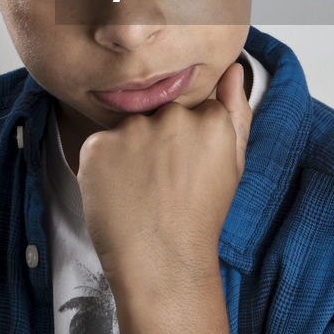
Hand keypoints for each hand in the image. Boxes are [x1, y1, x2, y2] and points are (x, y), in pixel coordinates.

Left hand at [76, 61, 251, 298]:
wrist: (161, 264)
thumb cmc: (199, 218)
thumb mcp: (232, 165)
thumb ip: (235, 110)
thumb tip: (233, 69)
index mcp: (209, 119)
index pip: (193, 111)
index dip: (188, 143)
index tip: (187, 171)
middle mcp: (172, 116)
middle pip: (160, 115)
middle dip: (159, 142)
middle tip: (164, 184)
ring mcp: (132, 130)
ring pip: (129, 129)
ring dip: (131, 152)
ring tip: (142, 192)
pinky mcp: (98, 145)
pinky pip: (100, 146)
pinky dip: (105, 167)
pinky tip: (120, 194)